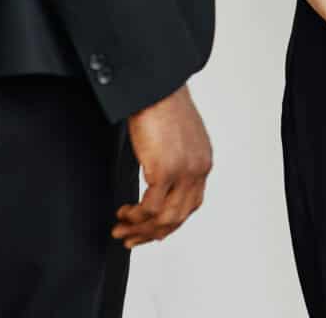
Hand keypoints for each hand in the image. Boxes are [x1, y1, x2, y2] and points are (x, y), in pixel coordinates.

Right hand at [113, 84, 212, 248]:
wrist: (155, 86)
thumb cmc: (160, 105)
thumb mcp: (175, 137)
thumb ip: (173, 158)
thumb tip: (156, 178)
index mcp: (203, 161)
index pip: (191, 204)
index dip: (170, 222)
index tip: (150, 231)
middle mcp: (199, 169)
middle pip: (179, 217)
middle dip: (152, 233)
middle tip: (130, 238)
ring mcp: (185, 171)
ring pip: (165, 218)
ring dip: (140, 229)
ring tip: (121, 229)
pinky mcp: (166, 170)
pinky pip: (150, 208)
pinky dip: (135, 216)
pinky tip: (123, 212)